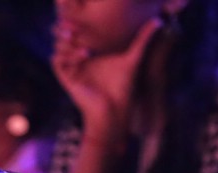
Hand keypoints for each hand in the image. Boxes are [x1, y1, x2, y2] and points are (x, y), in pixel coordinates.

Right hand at [53, 18, 163, 136]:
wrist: (114, 110)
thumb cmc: (123, 86)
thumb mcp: (133, 57)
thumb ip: (143, 38)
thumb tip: (160, 21)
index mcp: (91, 50)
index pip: (79, 29)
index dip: (80, 21)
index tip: (92, 17)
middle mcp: (78, 58)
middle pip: (64, 35)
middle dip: (69, 28)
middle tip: (83, 26)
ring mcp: (71, 68)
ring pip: (58, 46)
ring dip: (68, 41)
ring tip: (86, 40)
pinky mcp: (66, 78)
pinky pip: (56, 61)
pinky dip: (66, 55)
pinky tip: (85, 55)